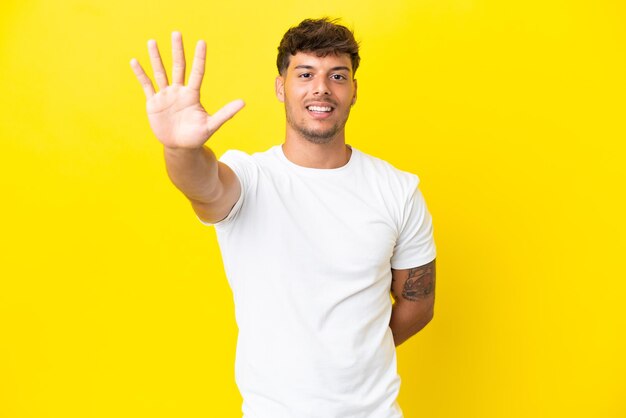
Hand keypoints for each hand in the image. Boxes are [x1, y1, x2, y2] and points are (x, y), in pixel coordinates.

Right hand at [130, 32, 243, 148]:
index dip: (199, 58)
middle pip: (178, 67)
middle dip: (177, 50)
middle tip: (177, 33)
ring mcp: (166, 95)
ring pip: (160, 72)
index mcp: (193, 95)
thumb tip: (243, 102)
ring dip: (156, 58)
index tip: (202, 42)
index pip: (197, 72)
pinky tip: (135, 61)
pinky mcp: (154, 102)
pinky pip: (147, 85)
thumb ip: (226, 113)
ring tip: (152, 41)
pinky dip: (141, 74)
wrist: (180, 147)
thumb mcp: (211, 125)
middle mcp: (179, 91)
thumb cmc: (197, 136)